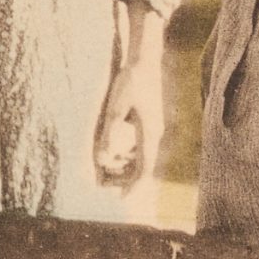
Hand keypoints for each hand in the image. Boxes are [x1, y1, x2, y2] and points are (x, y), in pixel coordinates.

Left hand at [94, 49, 163, 189]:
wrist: (145, 59)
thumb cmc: (130, 81)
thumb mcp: (115, 108)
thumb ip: (109, 134)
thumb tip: (103, 159)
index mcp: (149, 133)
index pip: (145, 168)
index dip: (133, 185)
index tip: (123, 199)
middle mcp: (155, 133)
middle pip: (143, 165)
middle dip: (125, 178)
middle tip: (104, 184)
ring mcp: (154, 126)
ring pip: (142, 156)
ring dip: (126, 166)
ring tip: (106, 172)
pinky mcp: (150, 119)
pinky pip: (141, 145)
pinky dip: (129, 155)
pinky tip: (116, 154)